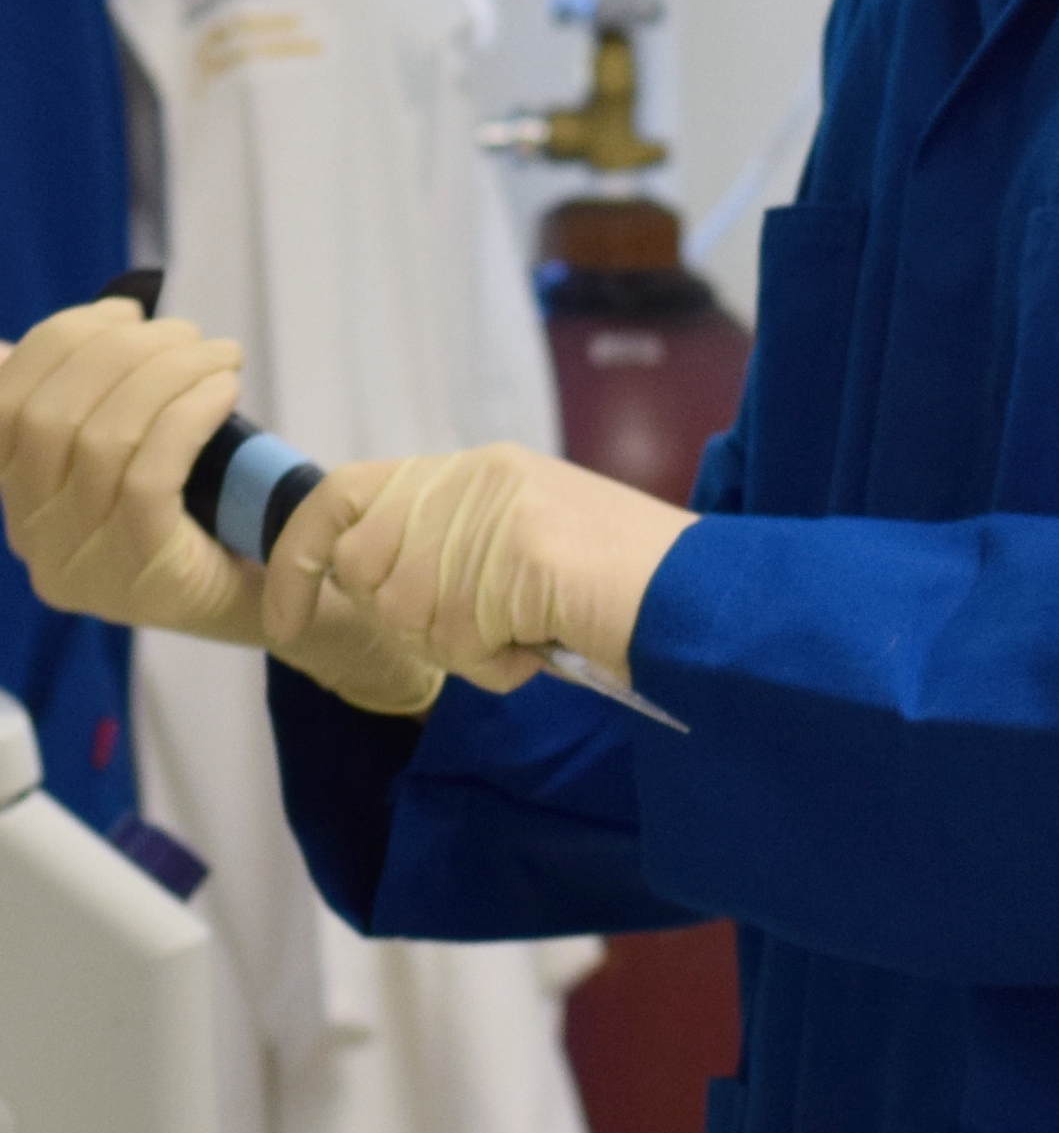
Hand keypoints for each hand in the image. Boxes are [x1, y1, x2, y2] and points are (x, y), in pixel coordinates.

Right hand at [0, 303, 444, 713]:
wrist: (278, 593)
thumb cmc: (209, 509)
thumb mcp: (143, 448)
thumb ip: (103, 399)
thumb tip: (90, 322)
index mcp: (17, 496)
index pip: (7, 404)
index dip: (61, 342)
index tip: (125, 311)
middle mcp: (32, 538)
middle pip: (52, 417)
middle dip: (122, 354)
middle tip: (188, 335)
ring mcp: (80, 566)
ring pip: (103, 442)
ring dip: (166, 376)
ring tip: (220, 355)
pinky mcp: (139, 575)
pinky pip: (148, 478)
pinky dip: (186, 418)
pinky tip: (224, 389)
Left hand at [263, 443, 689, 695]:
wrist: (703, 594)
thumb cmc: (625, 586)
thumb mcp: (522, 545)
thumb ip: (451, 547)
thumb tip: (376, 586)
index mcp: (475, 469)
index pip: (340, 495)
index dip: (296, 561)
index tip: (282, 621)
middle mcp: (474, 478)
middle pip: (366, 567)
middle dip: (411, 617)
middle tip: (488, 623)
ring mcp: (494, 513)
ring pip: (407, 610)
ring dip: (464, 647)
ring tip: (531, 630)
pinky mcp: (515, 554)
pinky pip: (458, 641)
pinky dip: (500, 664)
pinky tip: (549, 640)